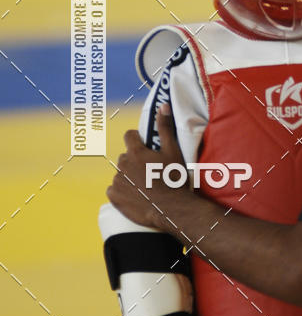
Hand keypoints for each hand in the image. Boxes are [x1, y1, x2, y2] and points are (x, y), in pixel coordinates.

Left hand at [107, 104, 186, 228]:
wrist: (172, 210)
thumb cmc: (174, 179)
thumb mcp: (173, 151)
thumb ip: (165, 128)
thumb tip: (163, 105)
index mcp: (136, 152)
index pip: (129, 136)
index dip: (137, 139)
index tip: (146, 147)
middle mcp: (123, 165)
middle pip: (125, 157)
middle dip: (135, 161)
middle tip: (150, 171)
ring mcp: (117, 182)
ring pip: (121, 174)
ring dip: (129, 177)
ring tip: (145, 186)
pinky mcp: (114, 197)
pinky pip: (114, 189)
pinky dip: (123, 191)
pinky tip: (136, 196)